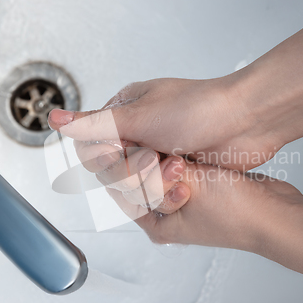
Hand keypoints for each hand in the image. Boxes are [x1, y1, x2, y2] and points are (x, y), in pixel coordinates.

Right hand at [48, 76, 281, 170]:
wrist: (246, 121)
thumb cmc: (198, 109)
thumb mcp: (139, 116)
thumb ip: (94, 124)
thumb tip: (55, 118)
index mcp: (124, 112)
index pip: (92, 147)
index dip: (106, 158)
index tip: (125, 153)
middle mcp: (139, 133)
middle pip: (114, 171)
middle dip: (137, 172)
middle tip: (158, 157)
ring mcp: (158, 152)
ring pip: (136, 186)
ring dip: (157, 181)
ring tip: (181, 165)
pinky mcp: (177, 170)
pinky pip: (159, 193)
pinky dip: (171, 190)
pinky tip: (188, 177)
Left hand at [107, 161, 302, 280]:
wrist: (274, 213)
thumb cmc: (236, 214)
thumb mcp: (190, 188)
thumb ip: (160, 171)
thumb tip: (135, 154)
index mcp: (157, 225)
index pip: (124, 193)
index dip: (122, 168)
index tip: (123, 146)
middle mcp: (166, 215)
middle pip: (140, 181)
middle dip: (148, 164)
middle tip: (162, 157)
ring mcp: (182, 200)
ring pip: (159, 172)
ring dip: (165, 160)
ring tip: (179, 158)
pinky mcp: (197, 186)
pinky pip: (179, 168)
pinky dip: (179, 158)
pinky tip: (183, 150)